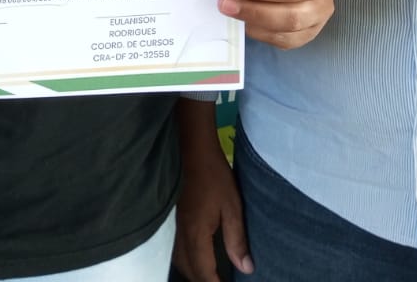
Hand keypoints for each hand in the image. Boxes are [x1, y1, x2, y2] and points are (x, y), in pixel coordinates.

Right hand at [174, 109, 253, 278]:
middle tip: (219, 281)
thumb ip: (237, 239)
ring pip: (178, 259)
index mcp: (196, 235)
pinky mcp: (170, 216)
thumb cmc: (214, 176)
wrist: (191, 148)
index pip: (203, 272)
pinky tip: (195, 253)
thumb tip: (246, 268)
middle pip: (188, 269)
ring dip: (192, 271)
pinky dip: (185, 258)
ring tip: (208, 273)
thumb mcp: (232, 207)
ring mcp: (172, 225)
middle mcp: (180, 235)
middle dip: (202, 280)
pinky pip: (175, 247)